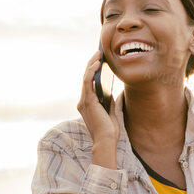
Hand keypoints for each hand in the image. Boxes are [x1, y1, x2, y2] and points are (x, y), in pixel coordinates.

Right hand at [79, 49, 118, 168]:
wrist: (106, 140)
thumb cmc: (109, 130)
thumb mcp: (110, 111)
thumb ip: (108, 101)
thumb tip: (109, 90)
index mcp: (88, 104)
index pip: (89, 83)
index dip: (93, 71)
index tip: (100, 61)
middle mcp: (83, 101)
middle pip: (86, 78)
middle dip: (92, 64)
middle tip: (99, 53)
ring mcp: (84, 101)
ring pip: (86, 77)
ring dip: (92, 64)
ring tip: (99, 54)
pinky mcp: (87, 100)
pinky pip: (88, 81)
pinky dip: (91, 71)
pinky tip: (98, 63)